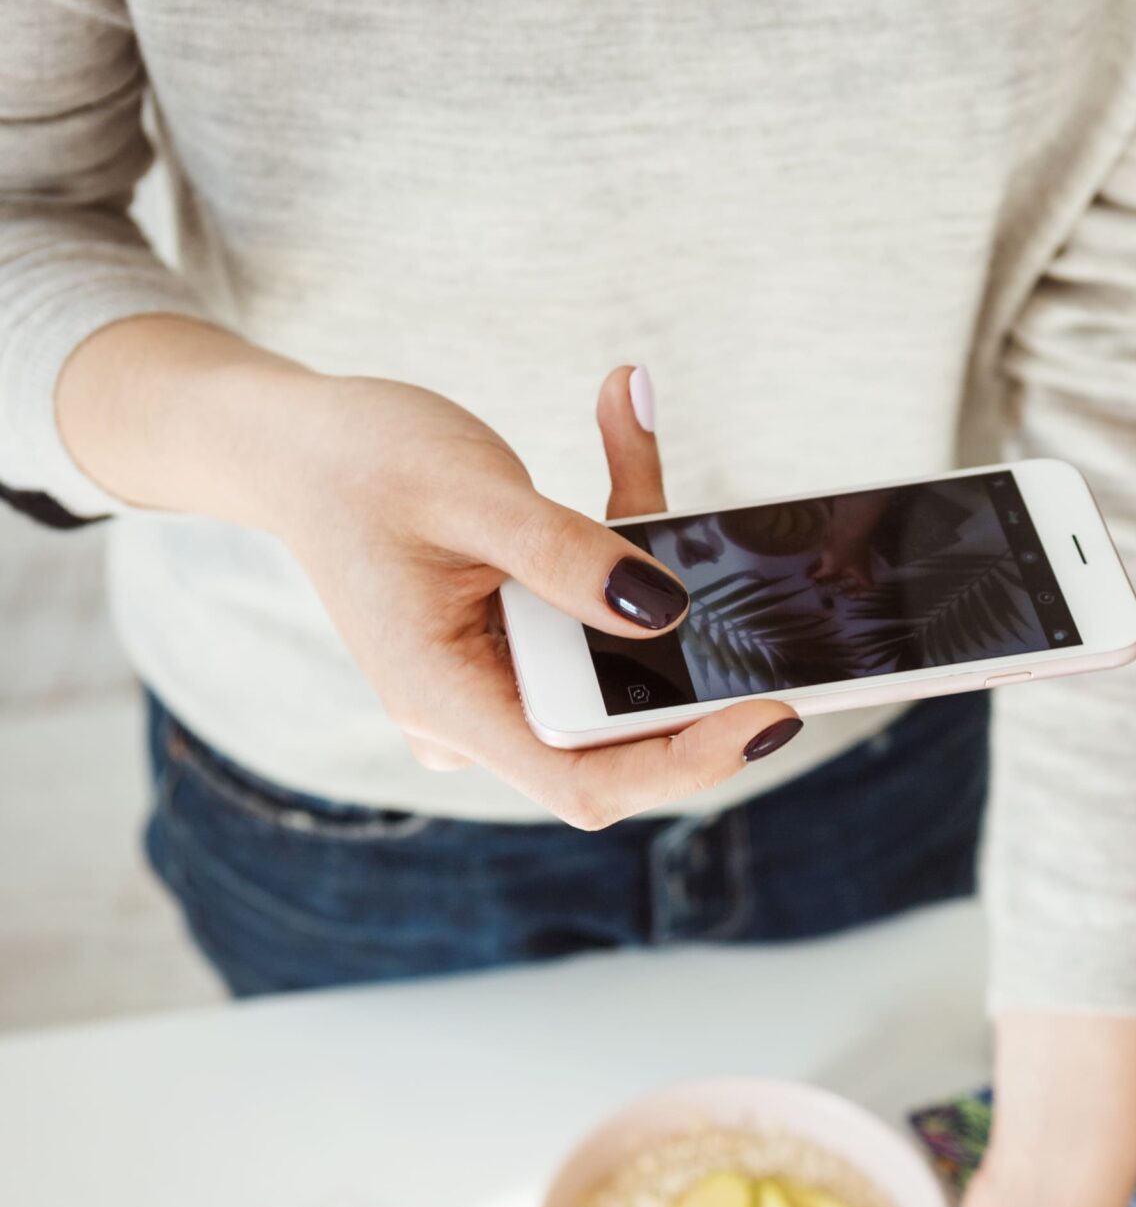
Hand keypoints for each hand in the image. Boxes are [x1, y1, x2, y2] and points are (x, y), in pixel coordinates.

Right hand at [271, 362, 800, 819]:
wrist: (295, 450)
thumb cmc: (360, 461)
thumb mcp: (467, 488)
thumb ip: (565, 554)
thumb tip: (668, 609)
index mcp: (445, 701)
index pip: (585, 781)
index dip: (686, 764)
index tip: (770, 716)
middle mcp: (473, 717)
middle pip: (618, 733)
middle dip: (689, 653)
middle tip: (737, 552)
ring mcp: (494, 693)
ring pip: (617, 673)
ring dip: (652, 576)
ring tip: (629, 434)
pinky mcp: (516, 657)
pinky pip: (597, 633)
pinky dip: (621, 551)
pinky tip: (620, 425)